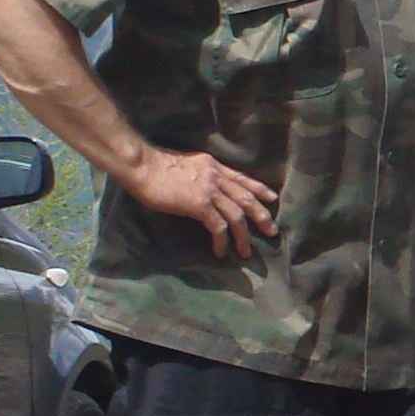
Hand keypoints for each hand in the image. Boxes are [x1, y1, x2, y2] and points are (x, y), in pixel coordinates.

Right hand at [125, 145, 278, 257]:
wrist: (143, 165)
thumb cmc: (155, 166)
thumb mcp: (187, 164)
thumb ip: (200, 174)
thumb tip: (202, 188)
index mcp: (213, 166)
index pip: (242, 179)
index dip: (259, 189)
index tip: (272, 198)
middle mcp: (216, 177)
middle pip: (247, 199)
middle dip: (261, 216)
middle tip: (271, 232)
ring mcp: (210, 191)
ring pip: (237, 216)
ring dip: (243, 236)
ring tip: (245, 252)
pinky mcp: (200, 205)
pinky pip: (218, 226)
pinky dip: (222, 240)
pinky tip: (220, 250)